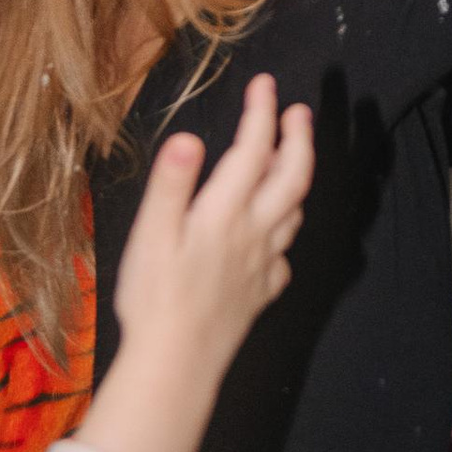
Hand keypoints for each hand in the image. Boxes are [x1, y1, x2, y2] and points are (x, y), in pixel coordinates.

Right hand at [81, 73, 314, 451]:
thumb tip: (190, 137)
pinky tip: (274, 237)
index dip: (262, 112)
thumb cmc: (156, 299)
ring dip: (297, 179)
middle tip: (298, 111)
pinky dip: (283, 235)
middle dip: (299, 138)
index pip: (253, 149)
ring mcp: (261, 265)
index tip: (265, 83)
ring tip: (290, 161)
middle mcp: (253, 233)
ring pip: (293, 213)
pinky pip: (283, 257)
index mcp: (226, 212)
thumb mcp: (151, 235)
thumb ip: (173, 184)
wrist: (175, 368)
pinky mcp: (259, 295)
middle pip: (293, 176)